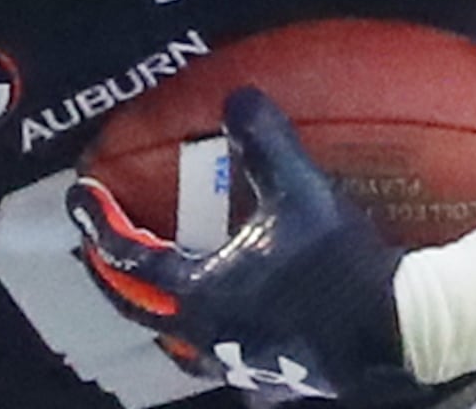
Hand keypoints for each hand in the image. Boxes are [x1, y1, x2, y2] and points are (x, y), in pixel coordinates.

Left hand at [69, 90, 433, 404]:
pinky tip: (240, 337)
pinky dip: (223, 348)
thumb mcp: (299, 192)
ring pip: (184, 343)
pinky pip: (234, 368)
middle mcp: (209, 335)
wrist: (396, 331)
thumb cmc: (337, 264)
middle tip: (98, 248)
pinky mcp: (276, 381)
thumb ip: (264, 142)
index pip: (129, 257)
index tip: (80, 197)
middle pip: (141, 309)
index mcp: (201, 292)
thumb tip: (239, 95)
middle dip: (114, 277)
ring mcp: (241, 365)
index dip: (99, 224)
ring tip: (166, 291)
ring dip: (166, 314)